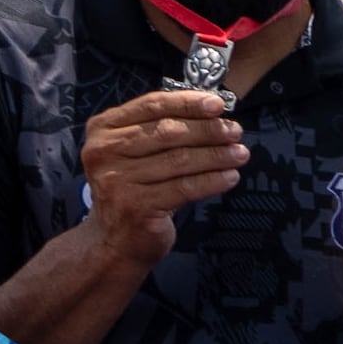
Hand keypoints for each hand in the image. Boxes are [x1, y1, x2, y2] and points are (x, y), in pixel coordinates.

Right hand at [77, 86, 249, 261]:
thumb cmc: (133, 190)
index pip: (151, 105)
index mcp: (103, 129)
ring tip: (240, 153)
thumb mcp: (133, 153)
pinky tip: (230, 176)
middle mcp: (105, 152)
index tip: (217, 104)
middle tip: (234, 131)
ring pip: (179, 160)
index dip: (187, 103)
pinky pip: (185, 188)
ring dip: (216, 155)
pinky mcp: (137, 206)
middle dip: (207, 129)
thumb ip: (160, 129)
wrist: (115, 241)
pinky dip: (212, 180)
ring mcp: (118, 180)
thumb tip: (212, 113)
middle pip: (168, 131)